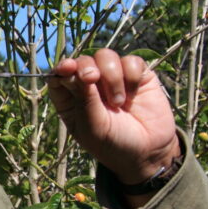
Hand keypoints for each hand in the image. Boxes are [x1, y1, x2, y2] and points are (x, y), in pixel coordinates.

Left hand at [48, 49, 180, 185]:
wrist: (148, 152)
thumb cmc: (113, 144)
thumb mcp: (93, 127)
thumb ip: (84, 99)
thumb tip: (76, 69)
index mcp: (70, 100)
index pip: (59, 76)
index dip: (62, 68)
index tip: (67, 68)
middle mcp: (89, 86)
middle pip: (82, 61)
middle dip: (86, 67)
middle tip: (92, 79)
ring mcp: (113, 79)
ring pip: (106, 56)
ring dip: (111, 76)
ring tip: (118, 102)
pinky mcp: (136, 76)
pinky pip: (131, 60)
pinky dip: (131, 75)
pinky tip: (133, 94)